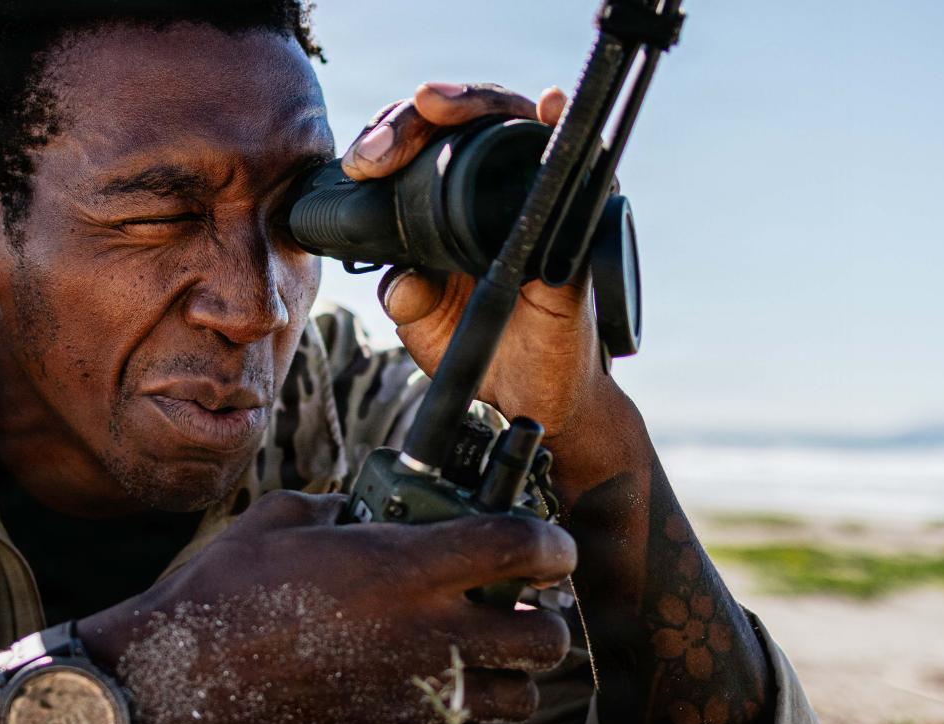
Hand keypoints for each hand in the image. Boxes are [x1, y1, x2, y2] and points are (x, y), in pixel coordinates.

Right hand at [81, 490, 575, 723]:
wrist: (182, 676)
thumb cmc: (224, 590)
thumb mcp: (280, 519)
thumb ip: (334, 505)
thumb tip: (354, 508)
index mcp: (405, 566)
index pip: (522, 547)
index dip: (553, 545)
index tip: (550, 549)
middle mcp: (426, 632)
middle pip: (546, 638)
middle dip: (546, 622)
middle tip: (521, 613)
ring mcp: (417, 694)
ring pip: (520, 700)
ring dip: (513, 680)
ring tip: (486, 666)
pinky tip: (449, 711)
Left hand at [347, 82, 613, 444]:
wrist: (532, 400)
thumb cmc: (482, 349)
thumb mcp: (426, 322)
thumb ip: (406, 294)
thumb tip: (401, 280)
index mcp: (454, 204)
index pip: (425, 141)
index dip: (392, 136)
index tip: (361, 160)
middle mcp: (499, 191)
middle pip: (465, 120)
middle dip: (415, 117)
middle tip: (377, 149)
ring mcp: (541, 201)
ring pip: (515, 122)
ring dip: (476, 102)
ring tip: (435, 105)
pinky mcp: (579, 224)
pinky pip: (582, 167)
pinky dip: (565, 127)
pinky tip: (546, 105)